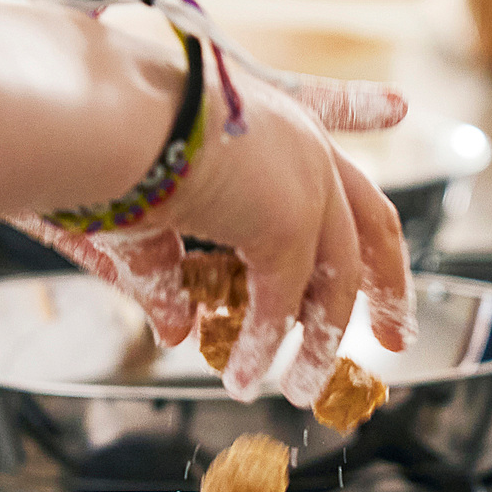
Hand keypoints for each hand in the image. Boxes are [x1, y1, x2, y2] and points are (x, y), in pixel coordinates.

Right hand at [15, 71, 410, 404]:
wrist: (95, 115)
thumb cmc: (94, 140)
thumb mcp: (138, 211)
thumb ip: (165, 271)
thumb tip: (179, 329)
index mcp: (255, 107)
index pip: (321, 105)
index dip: (358, 106)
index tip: (396, 107)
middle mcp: (295, 138)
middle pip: (367, 214)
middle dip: (387, 277)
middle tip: (397, 331)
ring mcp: (303, 179)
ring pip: (339, 272)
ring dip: (324, 337)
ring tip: (310, 386)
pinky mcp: (290, 223)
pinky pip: (284, 303)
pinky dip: (264, 346)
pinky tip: (246, 379)